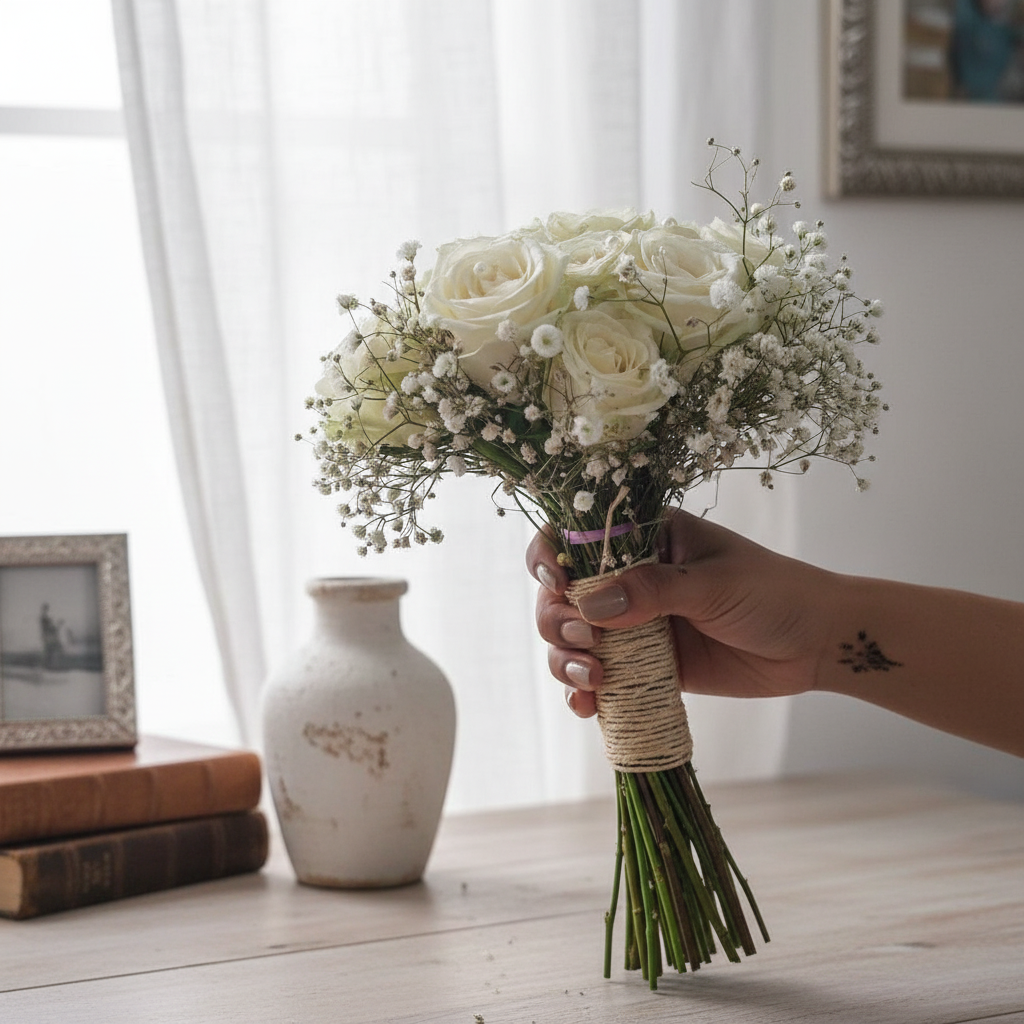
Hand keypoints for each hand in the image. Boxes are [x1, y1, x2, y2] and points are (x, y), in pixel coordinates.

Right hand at [526, 508, 833, 716]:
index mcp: (645, 538)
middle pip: (562, 594)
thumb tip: (589, 605)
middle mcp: (629, 578)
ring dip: (565, 660)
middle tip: (585, 639)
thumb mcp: (715, 584)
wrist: (818, 644)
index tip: (556, 583)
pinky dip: (583, 695)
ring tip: (594, 680)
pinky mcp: (644, 667)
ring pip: (571, 640)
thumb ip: (652, 591)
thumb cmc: (775, 594)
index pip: (576, 535)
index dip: (551, 556)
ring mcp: (634, 624)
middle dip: (557, 619)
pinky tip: (587, 708)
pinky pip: (599, 679)